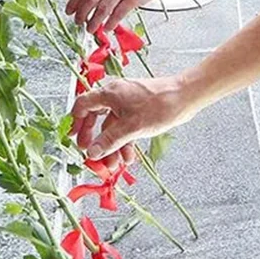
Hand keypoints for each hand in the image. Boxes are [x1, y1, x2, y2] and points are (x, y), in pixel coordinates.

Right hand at [71, 75, 192, 159]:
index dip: (75, 122)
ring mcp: (128, 103)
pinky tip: (128, 157)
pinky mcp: (139, 110)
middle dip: (95, 140)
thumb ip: (109, 141)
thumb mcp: (131, 128)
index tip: (73, 138)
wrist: (186, 97)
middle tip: (92, 155)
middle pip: (96, 118)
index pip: (83, 105)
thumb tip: (91, 152)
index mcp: (110, 93)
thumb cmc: (160, 106)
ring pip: (112, 126)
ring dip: (112, 146)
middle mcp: (116, 95)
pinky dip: (124, 141)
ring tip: (114, 165)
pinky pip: (125, 127)